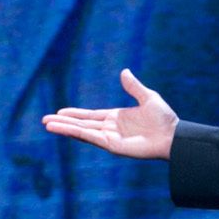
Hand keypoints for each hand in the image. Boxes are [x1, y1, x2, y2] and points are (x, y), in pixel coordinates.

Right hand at [41, 69, 177, 159]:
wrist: (172, 136)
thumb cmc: (164, 119)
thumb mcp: (148, 97)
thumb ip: (133, 86)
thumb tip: (124, 72)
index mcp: (116, 118)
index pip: (90, 116)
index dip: (75, 114)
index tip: (60, 112)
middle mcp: (110, 128)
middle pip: (82, 124)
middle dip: (63, 122)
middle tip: (45, 120)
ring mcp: (110, 138)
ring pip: (82, 132)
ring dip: (64, 128)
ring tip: (47, 125)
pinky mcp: (112, 146)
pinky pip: (90, 138)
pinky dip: (76, 133)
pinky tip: (63, 130)